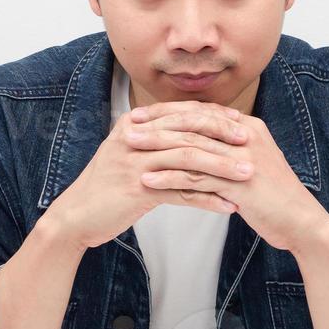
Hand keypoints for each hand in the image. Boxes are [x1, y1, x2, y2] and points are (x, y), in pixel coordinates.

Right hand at [47, 103, 250, 250]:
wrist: (77, 215)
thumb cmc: (106, 186)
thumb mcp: (129, 153)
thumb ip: (154, 139)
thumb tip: (189, 132)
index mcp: (135, 124)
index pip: (182, 113)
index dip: (214, 117)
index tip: (241, 123)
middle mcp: (135, 137)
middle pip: (189, 131)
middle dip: (223, 137)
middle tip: (251, 145)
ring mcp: (135, 162)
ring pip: (189, 159)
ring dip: (223, 168)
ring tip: (248, 176)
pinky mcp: (138, 189)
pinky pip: (182, 191)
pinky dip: (208, 199)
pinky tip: (228, 205)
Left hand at [125, 101, 328, 253]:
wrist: (302, 222)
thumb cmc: (274, 197)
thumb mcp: (252, 164)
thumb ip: (229, 150)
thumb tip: (201, 144)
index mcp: (249, 128)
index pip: (202, 111)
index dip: (171, 111)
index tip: (144, 113)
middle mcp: (246, 137)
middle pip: (193, 123)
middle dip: (158, 122)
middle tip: (129, 124)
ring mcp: (243, 160)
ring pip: (191, 147)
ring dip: (157, 147)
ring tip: (129, 148)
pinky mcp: (239, 185)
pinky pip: (197, 178)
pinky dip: (169, 177)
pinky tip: (147, 179)